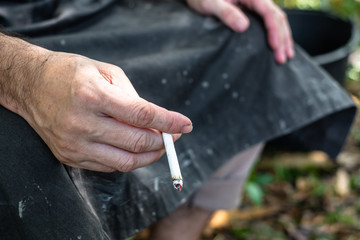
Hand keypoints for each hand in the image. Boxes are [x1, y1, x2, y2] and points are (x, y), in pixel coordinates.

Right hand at [19, 52, 192, 171]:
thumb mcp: (105, 72)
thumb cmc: (71, 73)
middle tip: (173, 134)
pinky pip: (109, 167)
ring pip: (125, 162)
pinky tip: (134, 149)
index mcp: (93, 95)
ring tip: (158, 145)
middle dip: (163, 140)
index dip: (169, 121)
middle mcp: (82, 123)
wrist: (31, 85)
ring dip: (150, 156)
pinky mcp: (68, 156)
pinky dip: (128, 159)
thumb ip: (133, 97)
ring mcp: (73, 144)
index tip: (186, 124)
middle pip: (136, 142)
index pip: (142, 114)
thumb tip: (156, 122)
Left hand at [186, 0, 293, 63]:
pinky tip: (278, 46)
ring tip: (287, 56)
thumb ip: (226, 13)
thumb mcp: (211, 4)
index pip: (268, 12)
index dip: (273, 30)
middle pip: (277, 17)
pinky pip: (269, 22)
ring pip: (277, 20)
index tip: (274, 46)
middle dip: (282, 38)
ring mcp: (256, 5)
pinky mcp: (252, 12)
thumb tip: (243, 27)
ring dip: (283, 38)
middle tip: (282, 58)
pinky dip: (276, 34)